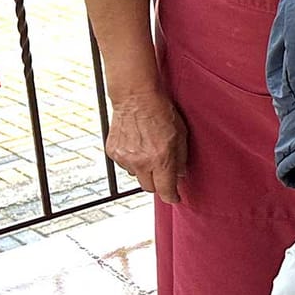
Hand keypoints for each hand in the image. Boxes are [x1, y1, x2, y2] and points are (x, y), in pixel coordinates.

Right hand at [106, 86, 188, 204]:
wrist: (135, 96)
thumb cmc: (162, 112)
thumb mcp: (181, 134)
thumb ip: (181, 157)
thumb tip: (180, 175)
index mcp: (161, 158)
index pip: (165, 190)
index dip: (171, 197)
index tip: (174, 198)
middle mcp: (142, 162)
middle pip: (149, 188)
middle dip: (158, 183)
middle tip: (163, 172)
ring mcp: (125, 158)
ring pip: (136, 176)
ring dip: (144, 169)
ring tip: (148, 150)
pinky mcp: (113, 152)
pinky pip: (124, 164)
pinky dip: (131, 159)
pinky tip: (136, 144)